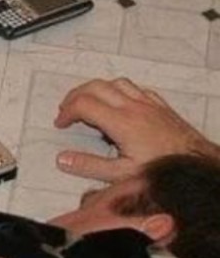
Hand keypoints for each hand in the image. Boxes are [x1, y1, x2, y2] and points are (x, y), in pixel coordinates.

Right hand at [54, 78, 218, 181]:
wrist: (196, 164)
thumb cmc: (164, 169)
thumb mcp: (121, 174)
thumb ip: (89, 166)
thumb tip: (63, 159)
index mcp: (122, 123)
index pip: (84, 105)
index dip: (66, 112)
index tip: (61, 123)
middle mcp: (134, 108)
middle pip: (96, 87)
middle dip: (75, 96)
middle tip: (66, 109)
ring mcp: (148, 104)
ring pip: (116, 83)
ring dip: (96, 89)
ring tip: (87, 102)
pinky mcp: (160, 106)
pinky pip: (136, 88)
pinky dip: (119, 90)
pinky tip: (118, 101)